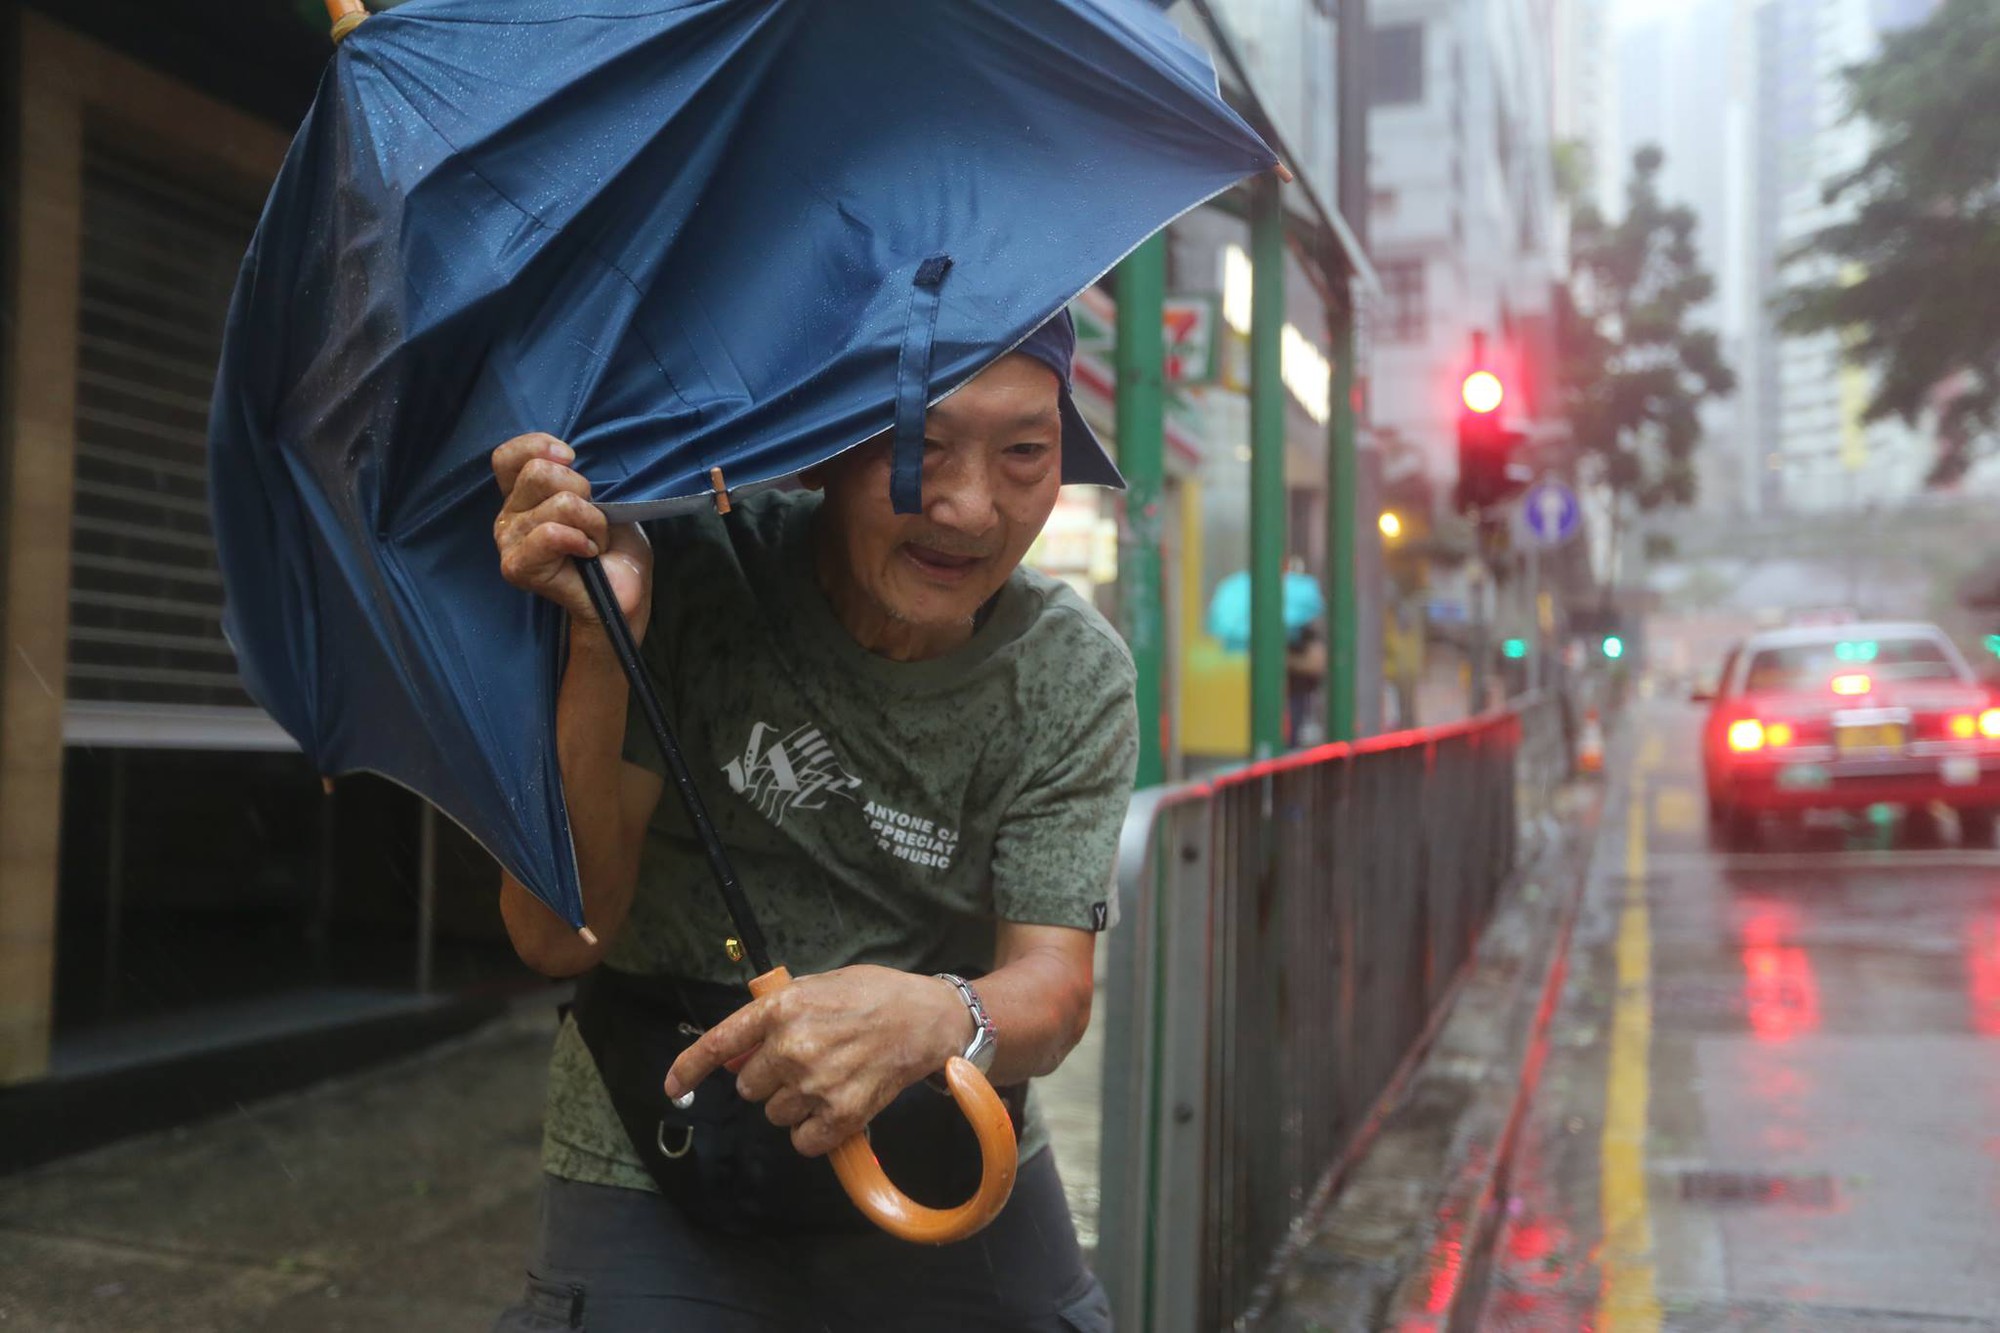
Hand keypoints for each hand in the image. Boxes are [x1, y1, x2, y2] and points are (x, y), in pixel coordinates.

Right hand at [491, 433, 652, 636]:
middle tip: (593, 521)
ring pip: (558, 504)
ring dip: (592, 523)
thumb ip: (576, 476)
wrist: (625, 595)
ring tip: (593, 544)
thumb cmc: (616, 549)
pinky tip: (588, 555)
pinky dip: (581, 540)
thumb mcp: (604, 499)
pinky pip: (552, 533)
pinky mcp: (517, 566)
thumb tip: (562, 456)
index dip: (538, 446)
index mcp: (523, 496)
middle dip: (582, 491)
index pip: (508, 457)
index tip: (571, 458)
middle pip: (539, 472)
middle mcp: (509, 516)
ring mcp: (509, 542)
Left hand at [665, 967, 971, 1157]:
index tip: (672, 1088)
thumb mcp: (818, 988)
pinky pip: (803, 1141)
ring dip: (794, 1105)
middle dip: (770, 1080)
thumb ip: (775, 1017)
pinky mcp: (841, 1114)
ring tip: (828, 1080)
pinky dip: (815, 1132)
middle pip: (749, 1088)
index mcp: (782, 1008)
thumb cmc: (874, 996)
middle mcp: (792, 1046)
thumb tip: (738, 1056)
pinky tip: (836, 1107)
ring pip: (775, 1114)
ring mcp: (815, 1083)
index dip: (689, 1069)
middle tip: (805, 1064)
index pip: (720, 1043)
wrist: (927, 1019)